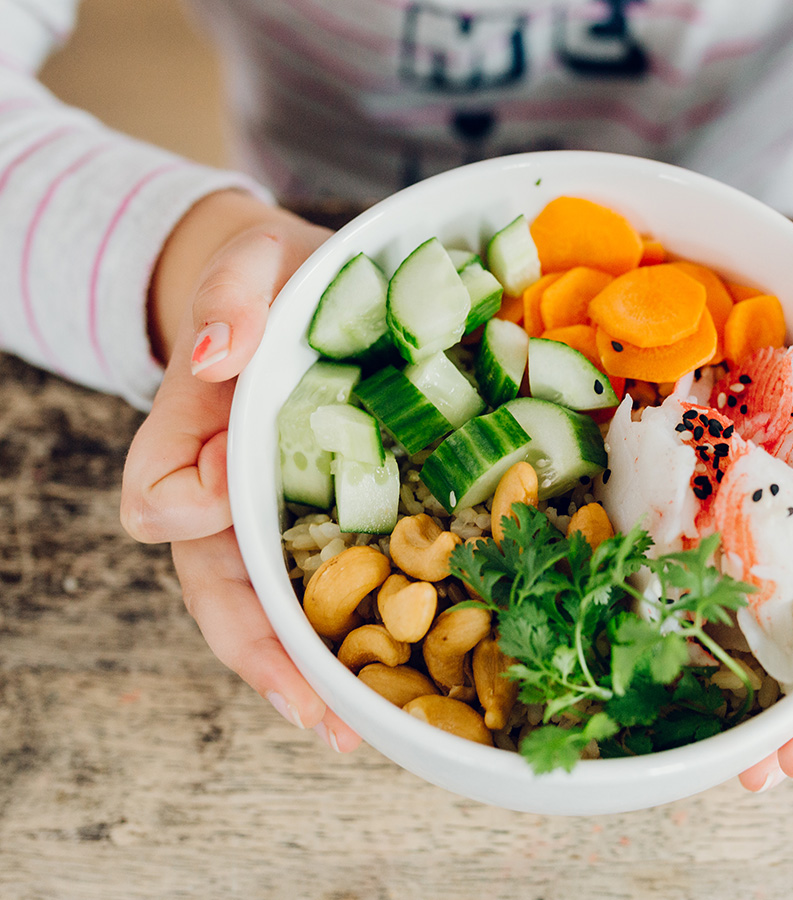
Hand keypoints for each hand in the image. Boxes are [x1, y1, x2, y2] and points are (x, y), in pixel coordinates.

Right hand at [121, 191, 360, 751]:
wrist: (303, 287)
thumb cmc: (270, 279)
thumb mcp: (247, 262)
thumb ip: (228, 295)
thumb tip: (219, 355)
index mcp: (187, 436)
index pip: (160, 501)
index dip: (194, 512)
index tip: (236, 490)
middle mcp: (221, 493)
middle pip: (217, 592)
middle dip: (264, 658)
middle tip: (320, 718)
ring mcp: (271, 515)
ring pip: (273, 610)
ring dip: (312, 671)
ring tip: (359, 727)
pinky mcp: (328, 518)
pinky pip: (330, 584)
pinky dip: (355, 631)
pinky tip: (398, 672)